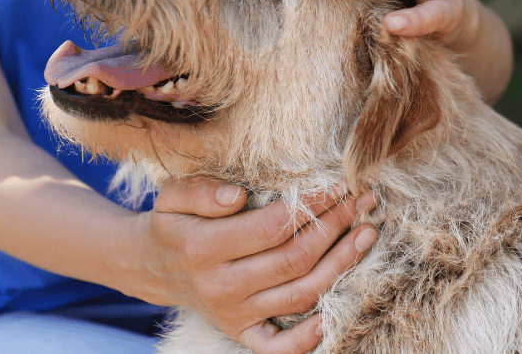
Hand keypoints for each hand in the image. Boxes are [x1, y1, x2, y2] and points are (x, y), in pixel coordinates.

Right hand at [127, 176, 376, 353]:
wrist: (154, 267)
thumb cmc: (174, 221)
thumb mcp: (172, 194)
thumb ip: (201, 190)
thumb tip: (236, 195)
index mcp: (203, 247)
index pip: (272, 226)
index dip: (311, 205)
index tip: (339, 184)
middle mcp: (220, 285)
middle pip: (293, 259)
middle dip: (335, 226)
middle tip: (363, 201)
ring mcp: (233, 314)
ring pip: (299, 295)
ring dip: (340, 265)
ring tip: (366, 234)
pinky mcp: (241, 333)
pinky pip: (278, 347)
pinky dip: (308, 338)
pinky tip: (334, 314)